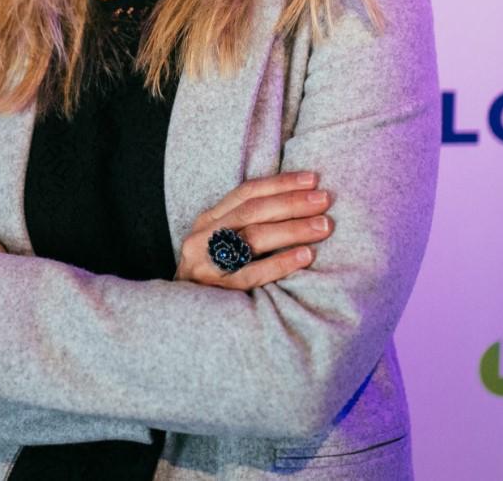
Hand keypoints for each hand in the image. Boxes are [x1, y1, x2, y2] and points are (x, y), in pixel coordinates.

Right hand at [173, 171, 334, 289]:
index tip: (312, 179)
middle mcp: (203, 237)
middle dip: (292, 202)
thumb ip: (244, 226)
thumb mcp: (219, 244)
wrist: (178, 322)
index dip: (280, 183)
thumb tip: (294, 205)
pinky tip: (305, 257)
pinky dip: (280, 263)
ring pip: (253, 238)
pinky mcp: (215, 290)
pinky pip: (252, 274)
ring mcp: (206, 263)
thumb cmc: (211, 278)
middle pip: (253, 211)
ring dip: (292, 229)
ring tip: (323, 226)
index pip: (246, 192)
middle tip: (324, 200)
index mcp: (207, 220)